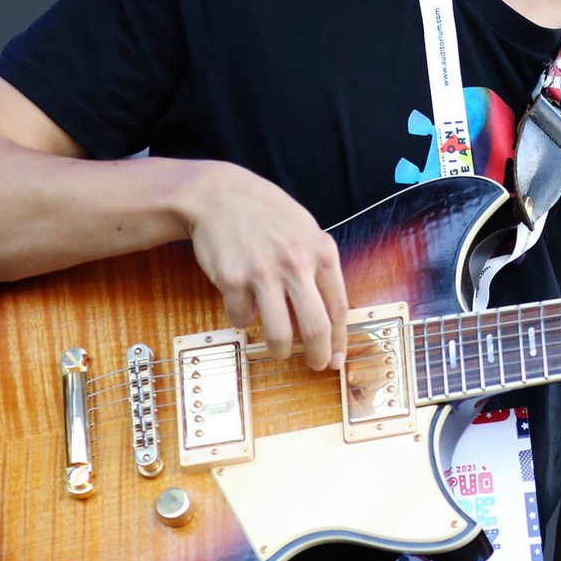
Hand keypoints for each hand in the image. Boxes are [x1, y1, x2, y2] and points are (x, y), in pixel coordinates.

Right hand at [184, 162, 348, 369]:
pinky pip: (241, 318)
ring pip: (279, 333)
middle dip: (318, 355)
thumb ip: (319, 267)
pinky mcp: (232, 278)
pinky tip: (243, 307)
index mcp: (321, 251)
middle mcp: (296, 262)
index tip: (338, 357)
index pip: (338, 307)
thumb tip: (329, 316)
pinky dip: (243, 320)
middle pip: (315, 326)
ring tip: (279, 350)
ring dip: (279, 350)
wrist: (220, 195)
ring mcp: (263, 271)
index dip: (339, 338)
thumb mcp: (306, 231)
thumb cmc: (268, 216)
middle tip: (316, 365)